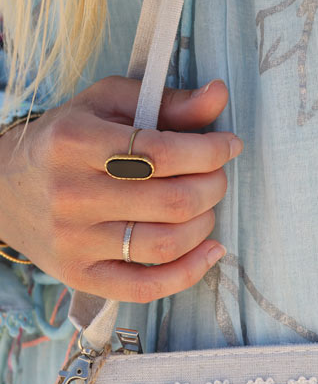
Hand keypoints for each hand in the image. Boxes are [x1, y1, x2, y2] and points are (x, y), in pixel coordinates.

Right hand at [0, 76, 239, 302]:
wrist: (5, 190)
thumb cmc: (66, 142)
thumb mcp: (106, 107)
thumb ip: (166, 103)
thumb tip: (219, 96)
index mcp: (75, 142)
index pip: (162, 152)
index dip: (209, 151)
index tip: (229, 145)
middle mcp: (72, 194)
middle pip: (171, 201)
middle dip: (212, 187)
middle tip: (217, 177)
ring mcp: (75, 241)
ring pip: (165, 243)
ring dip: (204, 225)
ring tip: (206, 208)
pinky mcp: (81, 276)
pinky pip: (148, 287)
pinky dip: (190, 272)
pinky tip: (210, 251)